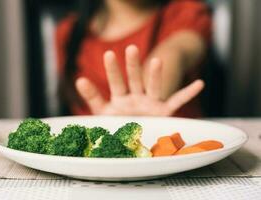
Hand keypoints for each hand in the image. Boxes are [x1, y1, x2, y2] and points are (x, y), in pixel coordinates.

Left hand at [75, 45, 203, 115]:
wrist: (130, 145)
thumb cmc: (115, 126)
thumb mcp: (101, 113)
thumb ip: (93, 98)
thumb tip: (79, 79)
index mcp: (120, 99)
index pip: (115, 82)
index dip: (112, 70)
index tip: (109, 54)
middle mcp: (135, 98)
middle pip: (134, 79)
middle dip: (133, 65)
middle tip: (131, 49)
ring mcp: (150, 104)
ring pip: (154, 87)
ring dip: (155, 75)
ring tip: (157, 60)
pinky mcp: (163, 113)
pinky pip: (177, 102)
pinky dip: (188, 93)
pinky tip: (199, 83)